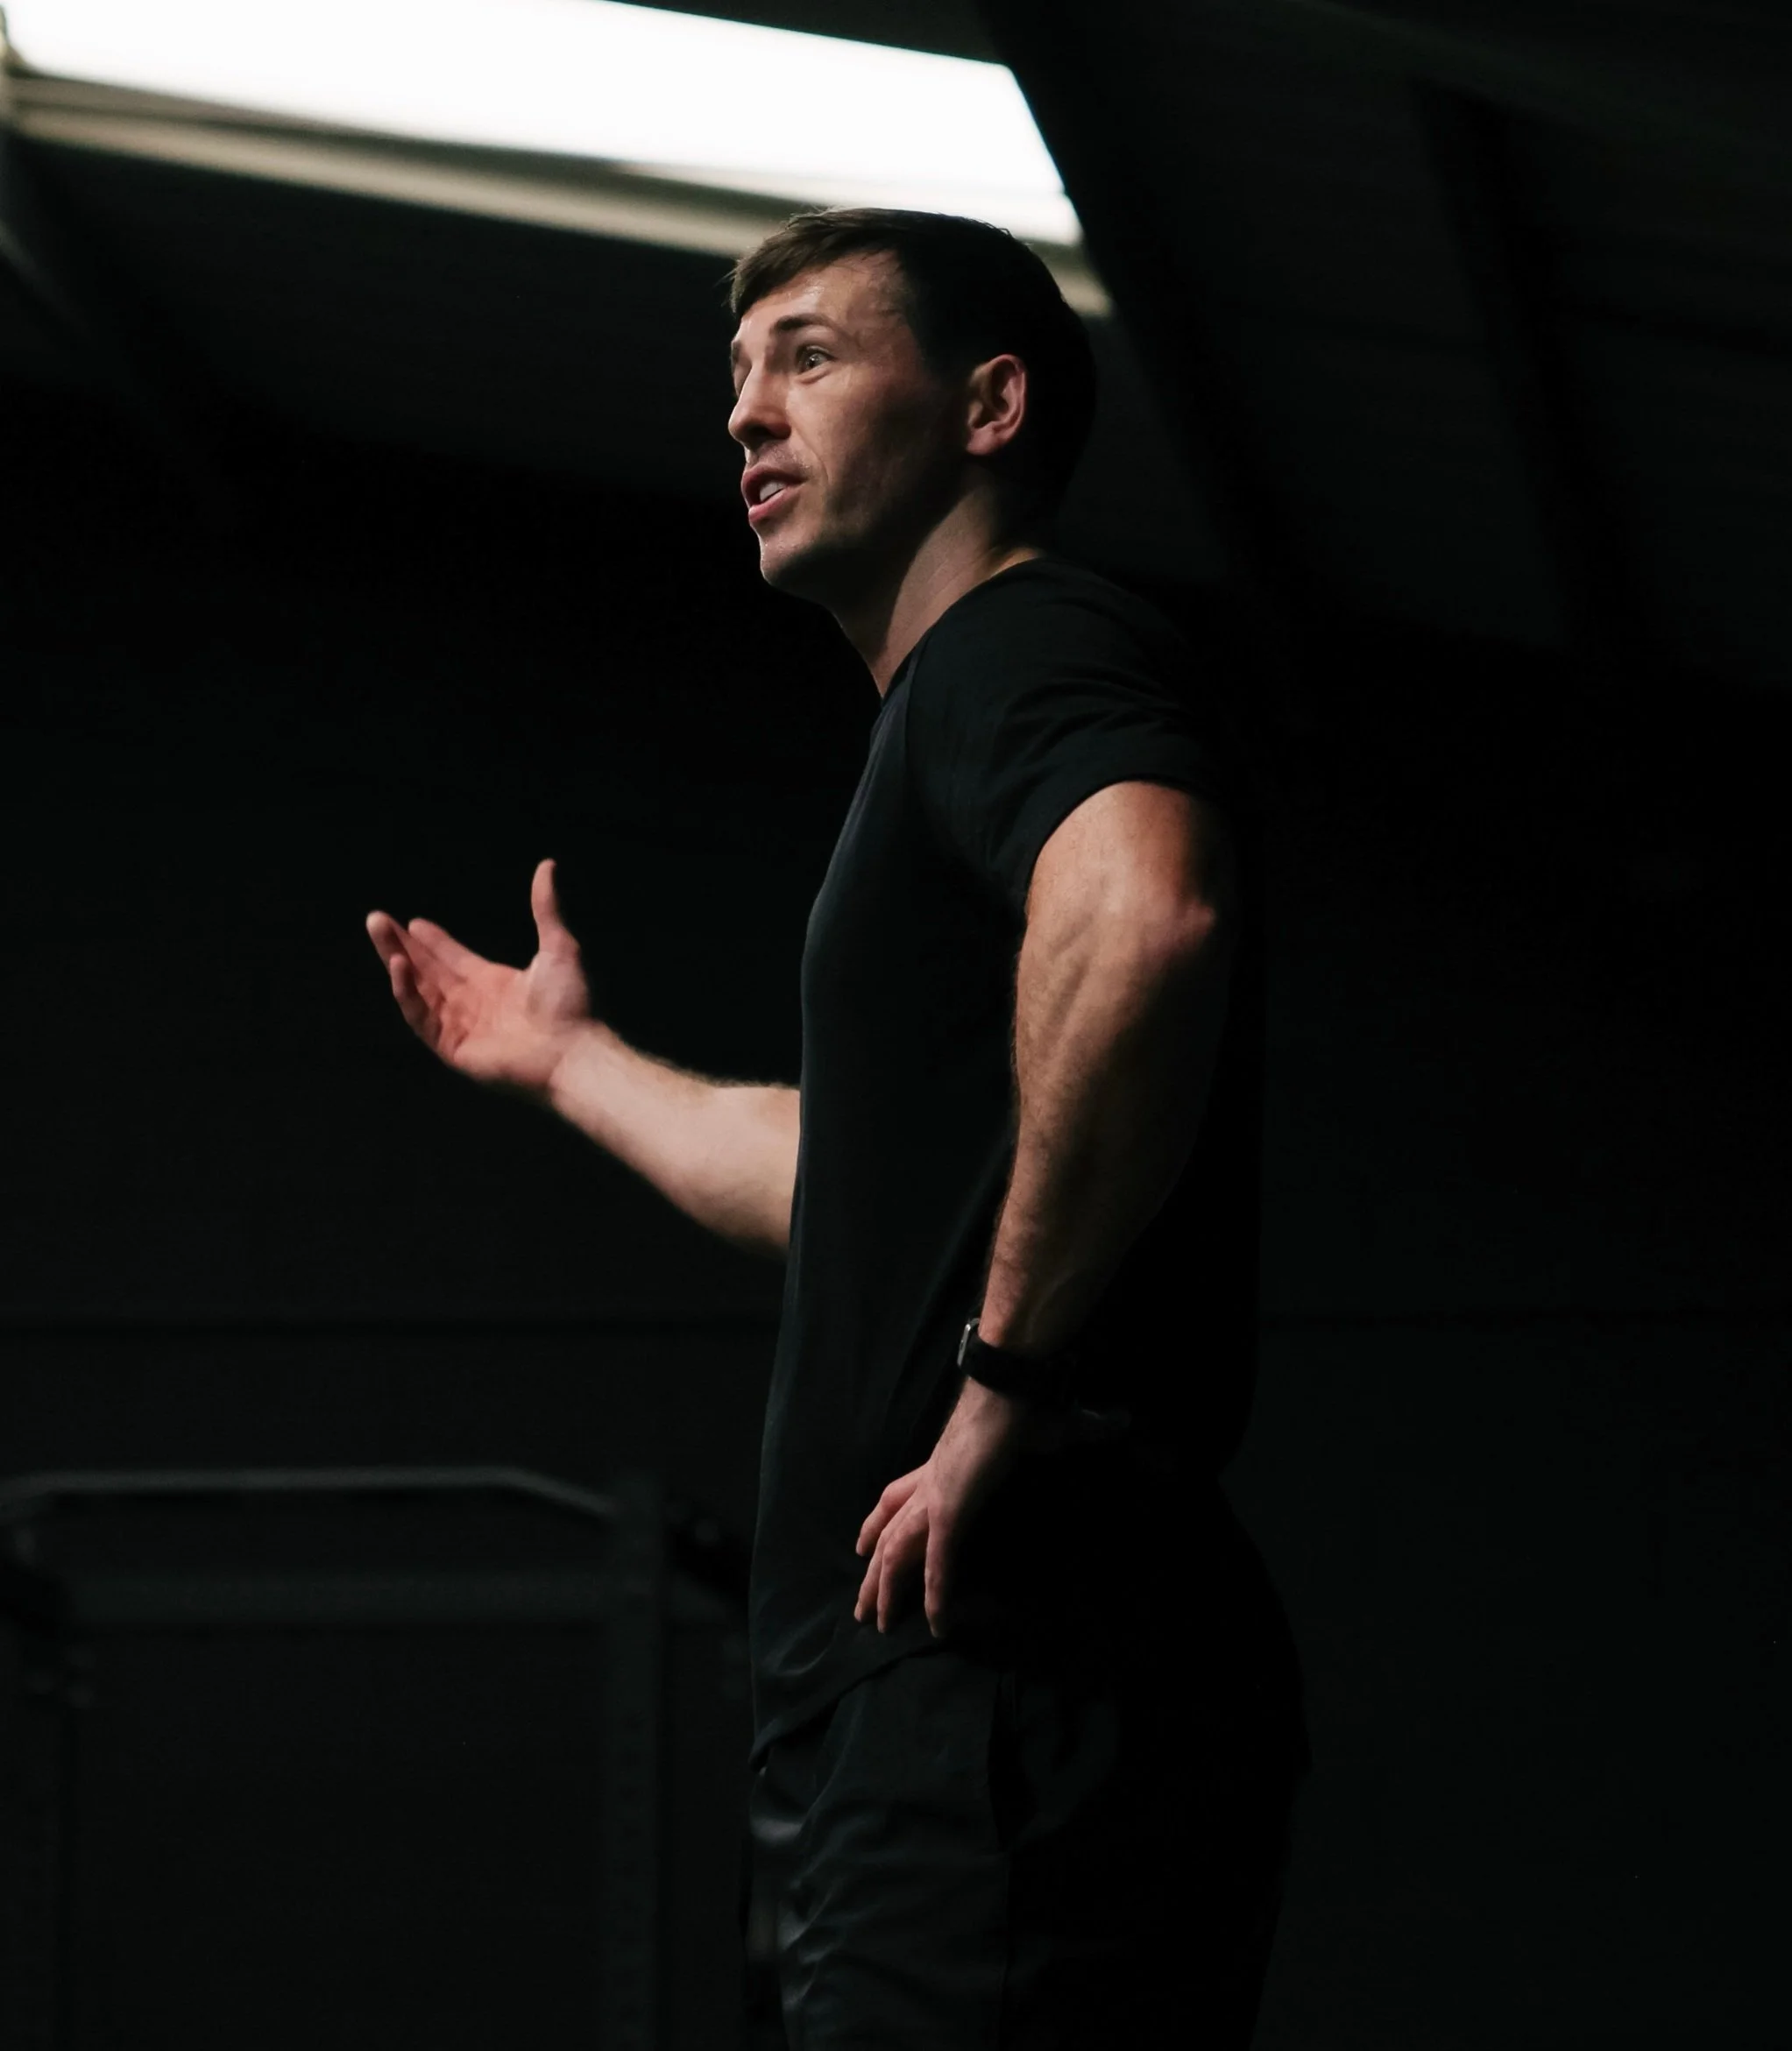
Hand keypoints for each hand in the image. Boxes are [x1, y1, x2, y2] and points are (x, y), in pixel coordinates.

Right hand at [365, 858, 592, 1096]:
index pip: (454, 959)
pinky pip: (423, 1018)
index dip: (433, 942)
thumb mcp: (558, 946)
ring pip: (419, 990)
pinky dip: (408, 993)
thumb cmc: (572, 1004)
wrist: (575, 1051)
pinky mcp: (454, 1048)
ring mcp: (462, 1027)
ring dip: (397, 961)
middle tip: (377, 920)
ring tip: (380, 932)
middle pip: (429, 970)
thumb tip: (548, 865)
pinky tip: (398, 966)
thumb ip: (545, 908)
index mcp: (495, 983)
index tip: (413, 922)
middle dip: (401, 945)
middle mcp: (474, 1004)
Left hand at [853, 1379, 1041, 1638]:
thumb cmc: (1020, 1401)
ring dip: (886, 1591)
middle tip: (860, 1608)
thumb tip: (1114, 1425)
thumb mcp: (1035, 1428)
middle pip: (887, 1532)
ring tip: (878, 1625)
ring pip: (897, 1554)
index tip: (860, 1546)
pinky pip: (937, 1563)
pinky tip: (936, 1624)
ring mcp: (936, 1497)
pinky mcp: (951, 1511)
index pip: (895, 1496)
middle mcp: (929, 1482)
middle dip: (872, 1571)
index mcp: (940, 1464)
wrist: (1008, 1385)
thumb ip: (1062, 1435)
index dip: (875, 1522)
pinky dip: (936, 1595)